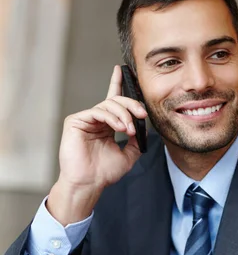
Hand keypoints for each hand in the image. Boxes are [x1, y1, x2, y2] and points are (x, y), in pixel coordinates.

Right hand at [59, 65, 146, 188]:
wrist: (89, 184)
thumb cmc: (104, 173)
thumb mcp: (128, 156)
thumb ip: (137, 142)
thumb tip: (145, 129)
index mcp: (106, 125)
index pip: (113, 100)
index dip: (117, 84)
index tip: (122, 70)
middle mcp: (95, 120)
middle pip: (115, 101)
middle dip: (132, 105)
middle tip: (142, 115)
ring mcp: (85, 119)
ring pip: (108, 104)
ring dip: (124, 115)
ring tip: (129, 130)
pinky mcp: (75, 121)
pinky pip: (97, 111)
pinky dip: (111, 117)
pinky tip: (119, 128)